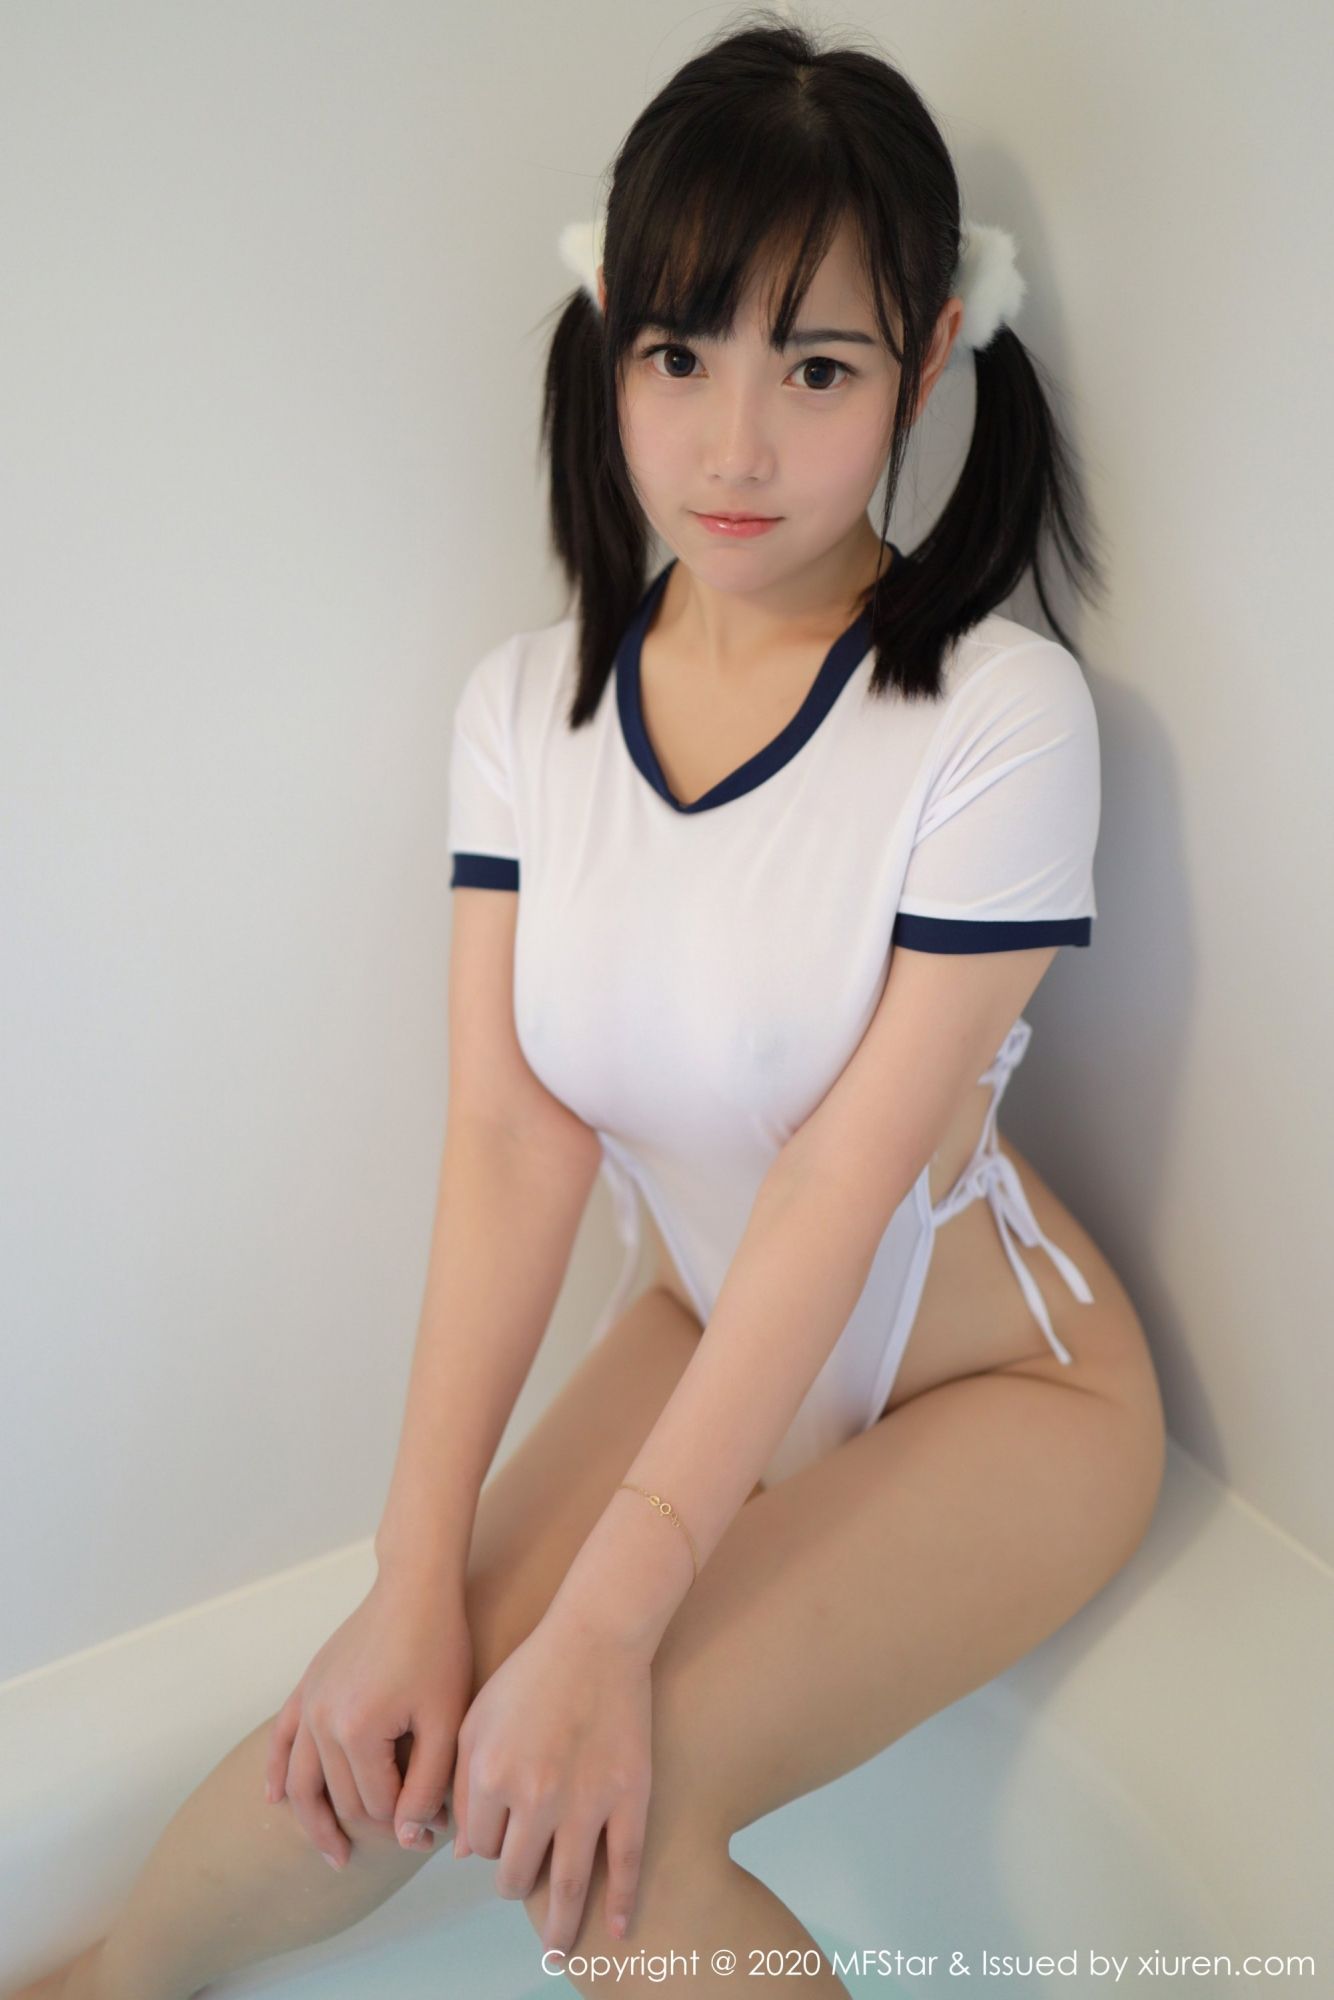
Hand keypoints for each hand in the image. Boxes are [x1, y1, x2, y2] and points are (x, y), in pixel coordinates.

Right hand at [264, 1571, 472, 1868]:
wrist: (414, 1589)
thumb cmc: (439, 1649)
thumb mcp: (446, 1720)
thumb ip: (428, 1785)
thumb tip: (407, 1836)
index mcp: (358, 1732)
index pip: (376, 1805)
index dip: (406, 1825)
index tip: (436, 1831)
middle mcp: (321, 1722)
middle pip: (340, 1797)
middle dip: (373, 1825)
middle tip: (407, 1839)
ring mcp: (308, 1703)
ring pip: (300, 1780)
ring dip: (313, 1821)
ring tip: (333, 1854)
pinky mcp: (305, 1686)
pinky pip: (280, 1739)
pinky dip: (275, 1772)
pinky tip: (274, 1799)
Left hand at [450, 1602, 652, 1952]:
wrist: (597, 1636)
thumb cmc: (531, 1672)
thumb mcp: (476, 1719)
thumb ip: (462, 1786)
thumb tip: (464, 1853)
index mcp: (489, 1775)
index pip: (479, 1844)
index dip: (487, 1844)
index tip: (498, 1836)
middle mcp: (534, 1796)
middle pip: (515, 1872)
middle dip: (514, 1879)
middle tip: (523, 1877)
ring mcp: (585, 1801)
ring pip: (565, 1885)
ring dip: (558, 1928)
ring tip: (556, 1951)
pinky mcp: (628, 1796)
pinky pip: (624, 1864)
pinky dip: (619, 1904)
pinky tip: (616, 1932)